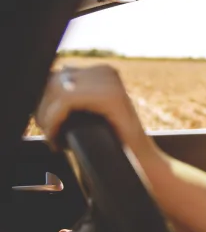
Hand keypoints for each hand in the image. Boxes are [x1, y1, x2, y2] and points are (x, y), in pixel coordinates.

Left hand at [35, 65, 160, 166]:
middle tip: (50, 133)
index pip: (56, 75)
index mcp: (102, 71)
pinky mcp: (109, 96)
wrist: (140, 160)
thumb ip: (72, 97)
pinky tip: (57, 138)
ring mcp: (110, 82)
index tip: (46, 124)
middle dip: (43, 109)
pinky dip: (54, 120)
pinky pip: (66, 101)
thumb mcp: (89, 112)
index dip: (44, 101)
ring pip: (57, 90)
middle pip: (54, 81)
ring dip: (47, 117)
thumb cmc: (112, 141)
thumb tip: (39, 90)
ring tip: (54, 137)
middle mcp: (106, 71)